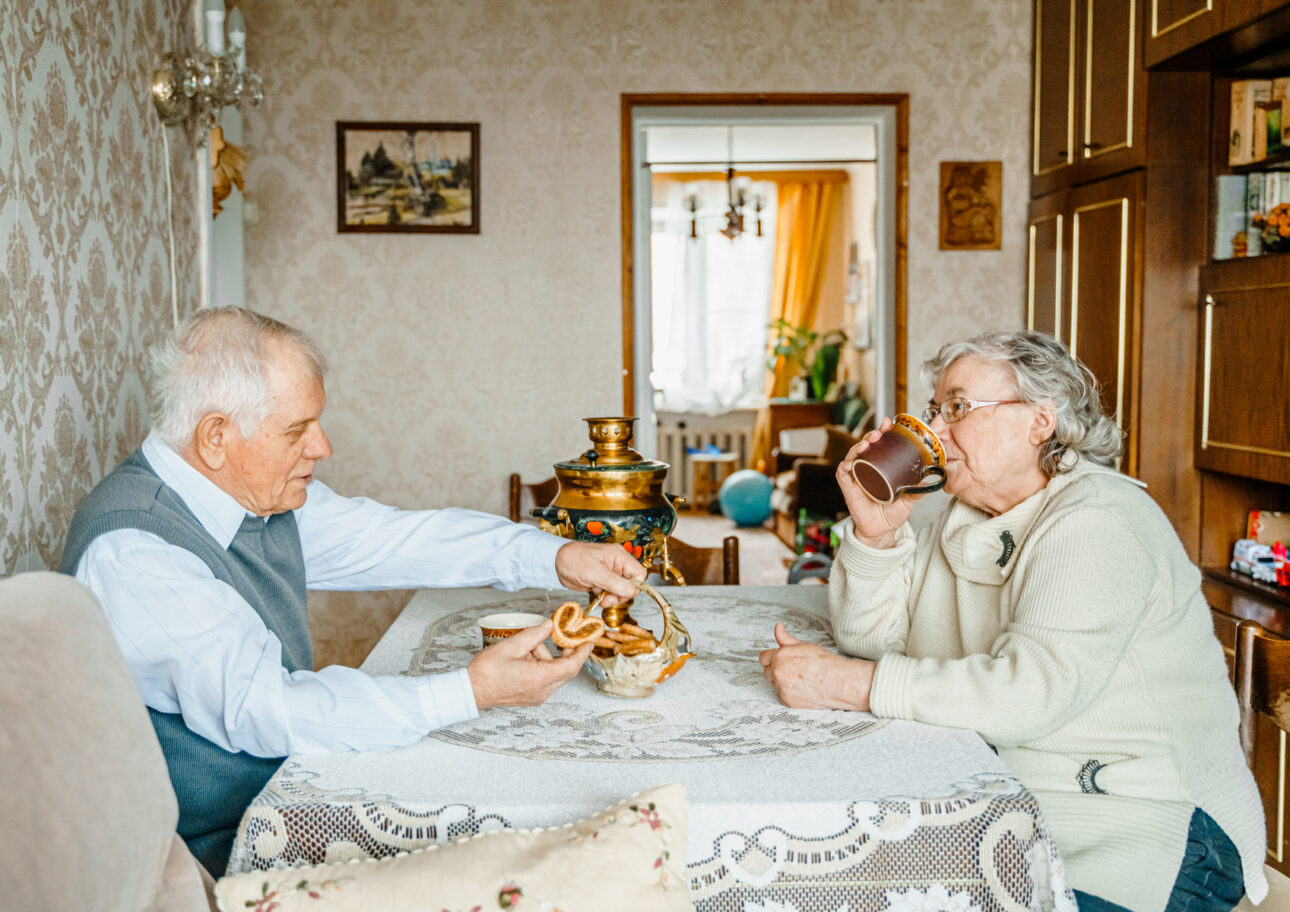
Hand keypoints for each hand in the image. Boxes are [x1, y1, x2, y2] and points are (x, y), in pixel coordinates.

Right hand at [467, 620, 593, 709]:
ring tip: (528, 644)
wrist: (471, 692)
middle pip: (565, 670)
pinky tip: (526, 655)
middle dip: (565, 651)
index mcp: (539, 678)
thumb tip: (549, 625)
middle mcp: (542, 690)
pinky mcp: (531, 696)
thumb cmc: (486, 672)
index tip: (588, 640)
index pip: (571, 666)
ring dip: (547, 656)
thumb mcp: (511, 646)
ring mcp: (537, 695)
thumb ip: (533, 635)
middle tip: (562, 635)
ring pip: (554, 673)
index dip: (582, 652)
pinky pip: (545, 678)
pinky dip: (541, 664)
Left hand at [554, 541, 646, 606]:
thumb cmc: (572, 559)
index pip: (639, 574)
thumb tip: (631, 591)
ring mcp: (610, 574)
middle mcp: (617, 565)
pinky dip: (605, 598)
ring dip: (612, 598)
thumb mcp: (593, 572)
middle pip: (631, 585)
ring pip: (621, 592)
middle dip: (620, 595)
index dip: (634, 586)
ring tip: (600, 597)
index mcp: (619, 557)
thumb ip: (614, 582)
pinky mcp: (603, 582)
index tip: (622, 593)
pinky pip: (611, 594)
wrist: (556, 563)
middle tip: (607, 598)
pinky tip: (595, 595)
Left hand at [758, 623, 873, 710]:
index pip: (763, 658)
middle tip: (794, 670)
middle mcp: (778, 672)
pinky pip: (780, 696)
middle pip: (767, 672)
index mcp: (780, 656)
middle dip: (777, 670)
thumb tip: (777, 627)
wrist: (838, 682)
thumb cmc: (824, 663)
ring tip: (800, 680)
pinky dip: (788, 694)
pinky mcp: (786, 701)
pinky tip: (801, 689)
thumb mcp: (804, 646)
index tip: (781, 661)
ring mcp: (781, 687)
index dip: (772, 658)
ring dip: (782, 682)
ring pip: (774, 684)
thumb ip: (786, 638)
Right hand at [836, 416, 923, 548]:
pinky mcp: (847, 487)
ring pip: (853, 455)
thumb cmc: (891, 514)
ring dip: (858, 446)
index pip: (879, 445)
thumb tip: (928, 480)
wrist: (881, 532)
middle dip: (871, 435)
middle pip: (865, 446)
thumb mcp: (908, 500)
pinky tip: (853, 460)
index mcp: (879, 468)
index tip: (889, 423)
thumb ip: (917, 490)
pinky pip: (842, 472)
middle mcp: (866, 469)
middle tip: (879, 432)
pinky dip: (846, 464)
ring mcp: (855, 477)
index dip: (882, 432)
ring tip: (868, 442)